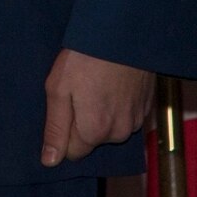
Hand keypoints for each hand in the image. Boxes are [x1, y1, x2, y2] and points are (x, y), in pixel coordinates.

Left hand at [40, 49, 154, 165]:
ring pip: (110, 129)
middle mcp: (119, 133)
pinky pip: (125, 116)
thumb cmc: (85, 58)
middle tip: (78, 91)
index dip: (64, 131)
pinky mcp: (146, 106)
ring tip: (95, 84)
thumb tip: (50, 161)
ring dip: (101, 113)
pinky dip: (117, 105)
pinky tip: (110, 84)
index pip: (73, 152)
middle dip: (82, 122)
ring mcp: (136, 120)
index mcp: (95, 131)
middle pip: (92, 140)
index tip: (63, 106)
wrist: (122, 34)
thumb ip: (55, 129)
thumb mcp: (58, 90)